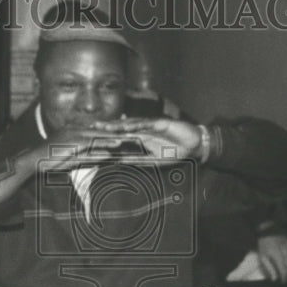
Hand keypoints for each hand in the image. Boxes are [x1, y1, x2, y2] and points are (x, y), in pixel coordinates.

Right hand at [34, 128, 122, 172]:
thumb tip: (106, 155)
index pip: (96, 131)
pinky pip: (90, 143)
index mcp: (75, 132)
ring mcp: (73, 135)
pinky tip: (112, 147)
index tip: (124, 134)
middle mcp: (75, 130)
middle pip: (99, 131)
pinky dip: (102, 144)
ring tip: (125, 140)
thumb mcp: (74, 158)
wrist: (34, 160)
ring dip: (111, 138)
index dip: (110, 132)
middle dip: (115, 133)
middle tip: (130, 135)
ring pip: (97, 135)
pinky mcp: (72, 142)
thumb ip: (90, 156)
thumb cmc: (51, 160)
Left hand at [88, 117, 202, 160]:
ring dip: (118, 125)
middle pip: (122, 128)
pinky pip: (147, 124)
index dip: (108, 136)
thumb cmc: (174, 152)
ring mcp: (152, 126)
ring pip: (132, 124)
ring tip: (105, 126)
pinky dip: (136, 125)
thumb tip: (119, 163)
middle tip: (93, 127)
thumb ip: (137, 160)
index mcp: (140, 138)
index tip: (93, 138)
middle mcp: (144, 130)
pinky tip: (127, 127)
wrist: (193, 146)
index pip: (121, 136)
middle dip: (108, 127)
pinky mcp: (161, 123)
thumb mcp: (153, 161)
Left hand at [257, 233, 286, 281]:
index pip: (284, 270)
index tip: (283, 282)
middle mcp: (285, 252)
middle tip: (286, 279)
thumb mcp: (263, 257)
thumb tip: (274, 279)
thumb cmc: (264, 245)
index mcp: (277, 256)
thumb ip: (269, 269)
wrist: (268, 230)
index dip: (284, 277)